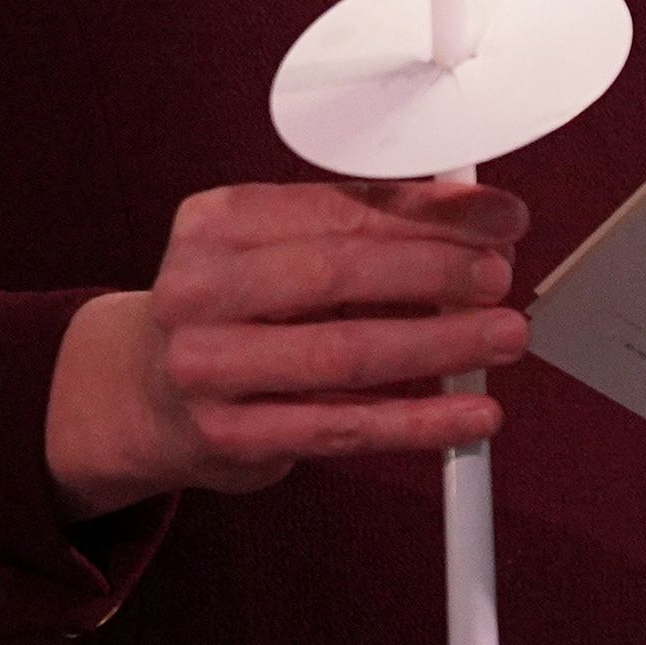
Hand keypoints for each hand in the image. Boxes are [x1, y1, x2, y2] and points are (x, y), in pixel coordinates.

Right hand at [45, 178, 528, 517]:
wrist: (142, 395)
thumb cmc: (231, 311)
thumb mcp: (271, 253)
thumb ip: (356, 233)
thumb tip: (472, 222)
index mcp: (214, 223)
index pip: (335, 206)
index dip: (427, 211)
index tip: (495, 216)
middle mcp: (199, 290)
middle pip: (337, 273)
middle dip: (434, 270)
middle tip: (499, 275)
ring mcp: (208, 367)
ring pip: (344, 354)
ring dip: (439, 343)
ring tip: (503, 336)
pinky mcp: (231, 437)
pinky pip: (342, 429)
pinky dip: (418, 422)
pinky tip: (471, 415)